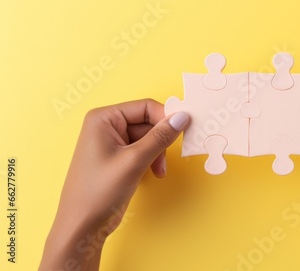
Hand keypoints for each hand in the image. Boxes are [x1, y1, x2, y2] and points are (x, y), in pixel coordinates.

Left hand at [40, 99, 188, 270]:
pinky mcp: (118, 157)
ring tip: (158, 170)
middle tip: (168, 157)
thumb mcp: (134, 161)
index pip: (144, 107)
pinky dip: (152, 159)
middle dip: (161, 140)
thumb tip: (182, 117)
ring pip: (148, 137)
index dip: (165, 117)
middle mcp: (106, 126)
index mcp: (103, 119)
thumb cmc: (98, 192)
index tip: (184, 130)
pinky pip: (143, 149)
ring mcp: (112, 142)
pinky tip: (153, 173)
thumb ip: (160, 137)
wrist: (82, 226)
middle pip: (148, 122)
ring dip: (158, 152)